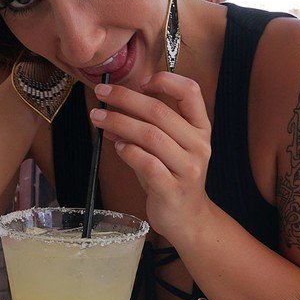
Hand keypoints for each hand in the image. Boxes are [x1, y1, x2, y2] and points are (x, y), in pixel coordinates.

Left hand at [90, 72, 211, 241]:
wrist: (187, 219)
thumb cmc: (172, 177)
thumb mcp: (166, 148)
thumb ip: (144, 128)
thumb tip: (109, 110)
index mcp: (200, 128)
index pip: (190, 92)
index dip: (165, 80)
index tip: (141, 82)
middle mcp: (198, 145)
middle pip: (160, 112)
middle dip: (125, 99)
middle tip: (101, 94)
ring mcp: (188, 168)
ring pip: (150, 136)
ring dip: (119, 123)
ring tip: (98, 119)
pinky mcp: (173, 189)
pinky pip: (146, 163)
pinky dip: (128, 151)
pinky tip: (116, 147)